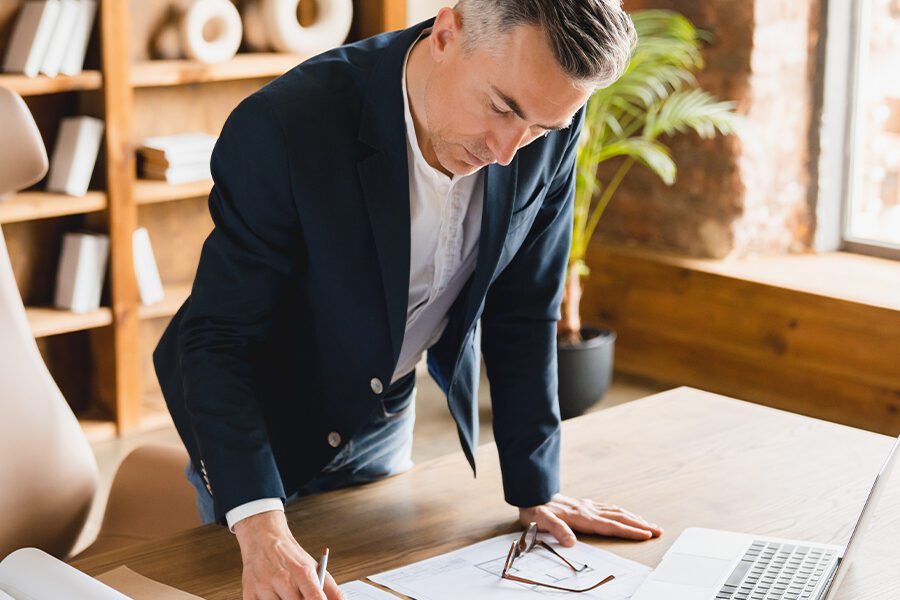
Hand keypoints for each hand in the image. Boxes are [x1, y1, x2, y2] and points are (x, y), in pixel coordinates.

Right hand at [234, 510, 343, 599]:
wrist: (263, 538)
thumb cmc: (290, 556)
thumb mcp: (314, 567)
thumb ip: (332, 589)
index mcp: (302, 572)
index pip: (315, 597)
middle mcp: (282, 579)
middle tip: (300, 596)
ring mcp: (264, 587)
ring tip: (286, 594)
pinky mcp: (249, 594)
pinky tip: (273, 596)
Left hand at [519, 493, 662, 545]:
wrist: (529, 490)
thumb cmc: (534, 508)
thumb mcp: (540, 521)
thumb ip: (557, 530)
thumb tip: (571, 543)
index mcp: (581, 516)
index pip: (611, 525)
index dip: (630, 531)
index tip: (647, 535)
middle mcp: (588, 509)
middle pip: (620, 517)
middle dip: (640, 525)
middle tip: (658, 530)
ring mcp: (587, 505)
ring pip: (616, 511)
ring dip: (634, 518)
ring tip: (648, 524)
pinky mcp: (583, 504)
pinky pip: (608, 507)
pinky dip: (621, 512)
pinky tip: (625, 513)